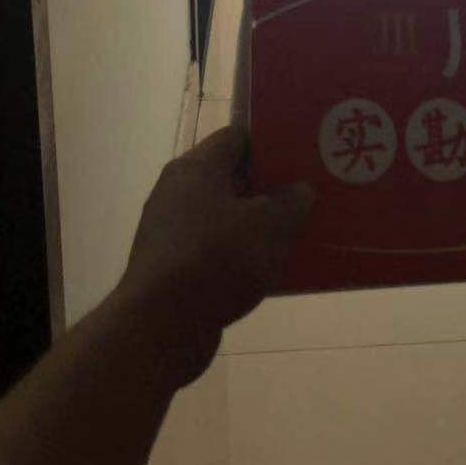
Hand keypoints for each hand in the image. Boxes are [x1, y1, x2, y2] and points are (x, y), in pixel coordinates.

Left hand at [115, 126, 312, 383]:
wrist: (160, 327)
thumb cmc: (216, 258)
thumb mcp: (269, 225)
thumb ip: (291, 201)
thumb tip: (299, 190)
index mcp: (197, 167)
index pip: (236, 137)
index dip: (270, 142)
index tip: (300, 154)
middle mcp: (177, 191)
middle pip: (229, 178)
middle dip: (267, 187)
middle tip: (305, 195)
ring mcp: (169, 231)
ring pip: (222, 217)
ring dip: (253, 226)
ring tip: (293, 233)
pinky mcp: (170, 267)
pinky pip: (212, 250)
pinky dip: (236, 256)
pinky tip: (266, 271)